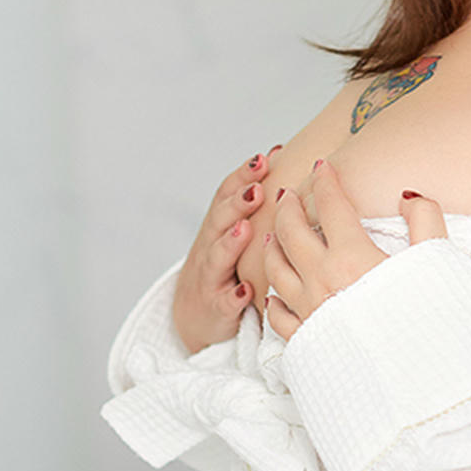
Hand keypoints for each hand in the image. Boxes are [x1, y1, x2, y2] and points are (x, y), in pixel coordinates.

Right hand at [172, 149, 280, 352]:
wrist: (192, 315)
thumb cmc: (223, 267)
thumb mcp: (232, 231)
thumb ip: (251, 201)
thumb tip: (278, 156)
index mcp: (219, 226)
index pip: (227, 194)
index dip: (243, 176)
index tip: (264, 159)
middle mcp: (211, 247)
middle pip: (220, 220)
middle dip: (237, 203)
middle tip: (256, 190)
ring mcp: (211, 277)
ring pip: (217, 258)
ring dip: (230, 243)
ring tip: (245, 230)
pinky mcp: (215, 308)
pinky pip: (224, 303)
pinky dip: (233, 297)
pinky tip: (246, 292)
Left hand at [260, 159, 446, 336]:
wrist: (415, 383)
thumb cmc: (429, 324)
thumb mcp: (436, 264)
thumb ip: (425, 222)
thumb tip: (409, 195)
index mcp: (352, 256)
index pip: (333, 206)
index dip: (327, 181)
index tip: (324, 166)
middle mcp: (321, 279)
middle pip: (292, 231)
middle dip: (289, 206)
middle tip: (290, 195)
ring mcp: (309, 311)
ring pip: (275, 268)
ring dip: (273, 245)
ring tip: (275, 235)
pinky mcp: (305, 341)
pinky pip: (277, 314)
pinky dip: (274, 297)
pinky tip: (277, 293)